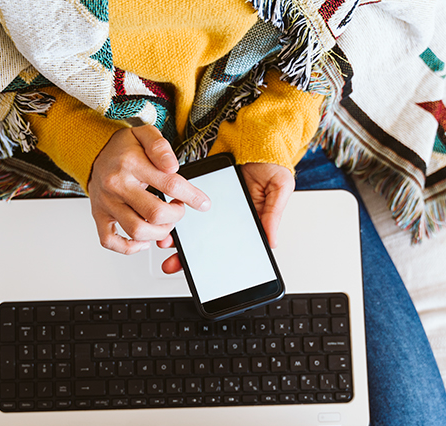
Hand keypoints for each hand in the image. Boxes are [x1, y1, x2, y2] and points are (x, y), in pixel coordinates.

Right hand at [88, 125, 210, 253]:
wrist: (93, 152)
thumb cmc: (123, 148)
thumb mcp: (145, 134)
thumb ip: (160, 147)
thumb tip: (172, 166)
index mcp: (131, 164)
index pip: (170, 184)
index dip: (192, 196)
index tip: (202, 202)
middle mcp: (117, 185)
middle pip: (155, 213)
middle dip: (176, 215)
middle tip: (178, 208)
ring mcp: (107, 203)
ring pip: (137, 231)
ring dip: (159, 233)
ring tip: (164, 223)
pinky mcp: (99, 216)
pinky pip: (110, 241)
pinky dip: (129, 247)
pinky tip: (142, 240)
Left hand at [158, 161, 293, 273]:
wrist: (257, 135)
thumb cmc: (271, 162)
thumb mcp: (279, 187)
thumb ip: (273, 214)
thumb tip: (271, 241)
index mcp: (245, 220)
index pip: (225, 245)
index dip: (211, 258)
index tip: (198, 270)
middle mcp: (224, 215)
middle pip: (203, 240)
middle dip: (187, 253)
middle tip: (172, 262)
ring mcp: (210, 203)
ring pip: (190, 224)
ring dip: (177, 234)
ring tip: (166, 242)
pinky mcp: (199, 188)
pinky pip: (184, 201)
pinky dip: (174, 209)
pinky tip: (165, 216)